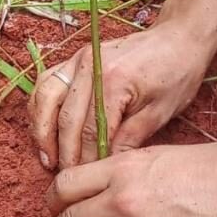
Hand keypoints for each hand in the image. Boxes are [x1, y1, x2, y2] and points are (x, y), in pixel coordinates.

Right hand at [29, 22, 214, 169]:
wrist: (177, 37)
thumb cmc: (176, 73)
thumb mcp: (161, 111)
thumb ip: (131, 138)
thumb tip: (106, 166)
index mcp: (115, 81)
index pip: (91, 131)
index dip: (86, 160)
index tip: (85, 180)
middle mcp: (90, 67)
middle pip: (66, 118)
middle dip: (64, 153)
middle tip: (65, 178)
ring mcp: (78, 59)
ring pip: (46, 98)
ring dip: (42, 131)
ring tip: (47, 159)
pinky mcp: (74, 58)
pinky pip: (46, 83)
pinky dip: (39, 107)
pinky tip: (44, 130)